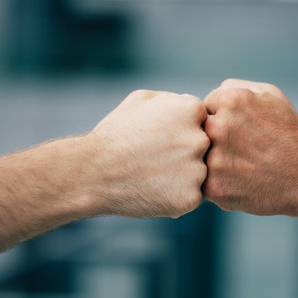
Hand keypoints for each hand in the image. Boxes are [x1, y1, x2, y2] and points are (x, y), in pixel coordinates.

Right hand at [86, 90, 209, 217]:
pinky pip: (192, 195)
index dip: (180, 128)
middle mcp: (200, 139)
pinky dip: (177, 194)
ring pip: (200, 171)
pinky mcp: (191, 198)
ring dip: (183, 174)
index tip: (160, 136)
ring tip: (154, 173)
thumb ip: (174, 100)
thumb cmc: (116, 133)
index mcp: (191, 110)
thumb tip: (194, 108)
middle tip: (157, 157)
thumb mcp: (142, 99)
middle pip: (205, 145)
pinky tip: (155, 189)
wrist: (92, 172)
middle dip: (185, 150)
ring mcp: (197, 171)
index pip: (202, 119)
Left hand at [202, 79, 297, 216]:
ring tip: (242, 166)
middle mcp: (218, 127)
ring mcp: (214, 159)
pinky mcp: (214, 187)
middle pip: (199, 132)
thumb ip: (234, 87)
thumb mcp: (269, 95)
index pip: (206, 108)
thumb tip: (209, 98)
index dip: (223, 119)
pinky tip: (240, 181)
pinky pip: (204, 182)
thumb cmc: (288, 133)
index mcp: (229, 100)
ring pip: (200, 158)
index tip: (242, 130)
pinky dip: (218, 182)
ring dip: (215, 162)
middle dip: (215, 140)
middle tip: (241, 149)